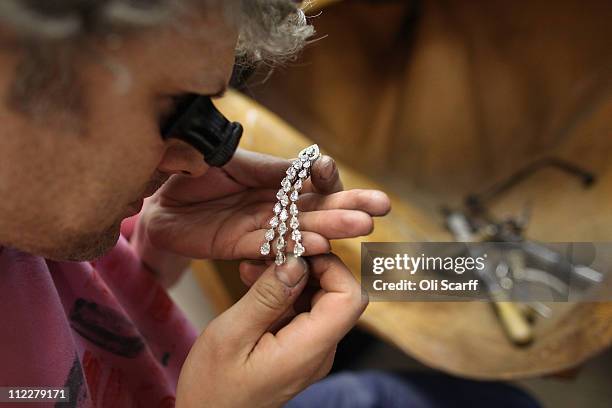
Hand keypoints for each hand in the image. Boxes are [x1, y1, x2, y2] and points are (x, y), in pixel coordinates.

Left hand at [138, 148, 390, 260]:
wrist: (158, 194)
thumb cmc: (197, 169)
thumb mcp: (234, 160)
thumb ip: (270, 168)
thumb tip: (310, 164)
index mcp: (274, 179)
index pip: (310, 179)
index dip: (325, 177)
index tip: (331, 172)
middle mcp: (274, 205)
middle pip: (316, 207)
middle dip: (348, 206)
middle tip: (380, 209)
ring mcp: (259, 226)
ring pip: (301, 228)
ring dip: (331, 228)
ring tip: (361, 227)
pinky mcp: (238, 246)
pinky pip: (270, 247)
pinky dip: (295, 246)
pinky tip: (320, 245)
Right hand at [176, 253, 366, 407]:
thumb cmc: (213, 388)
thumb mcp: (231, 335)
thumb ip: (267, 297)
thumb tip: (296, 261)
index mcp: (308, 349)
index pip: (350, 298)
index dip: (332, 267)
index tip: (296, 254)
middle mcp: (319, 351)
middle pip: (338, 295)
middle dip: (308, 267)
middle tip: (269, 257)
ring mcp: (310, 352)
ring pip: (319, 300)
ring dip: (292, 279)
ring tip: (252, 270)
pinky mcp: (298, 350)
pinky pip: (302, 313)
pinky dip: (283, 294)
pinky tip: (253, 286)